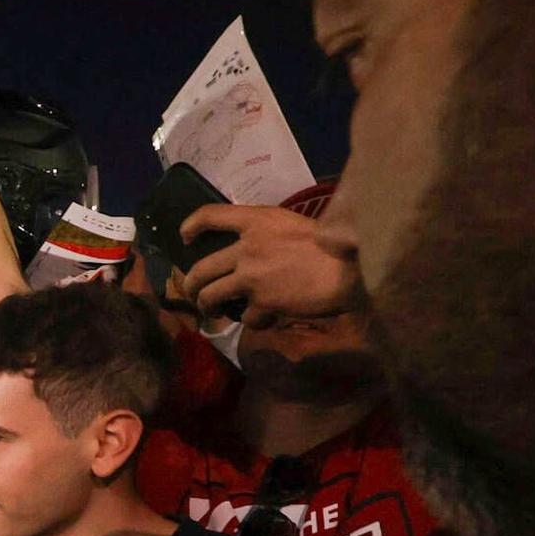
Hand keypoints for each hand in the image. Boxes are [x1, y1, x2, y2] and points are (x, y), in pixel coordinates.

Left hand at [180, 204, 364, 326]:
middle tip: (194, 290)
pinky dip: (253, 320)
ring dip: (207, 306)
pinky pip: (246, 317)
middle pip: (200, 268)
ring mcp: (251, 277)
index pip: (211, 215)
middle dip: (191, 284)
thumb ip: (269, 234)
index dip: (192, 225)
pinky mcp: (262, 303)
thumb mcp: (294, 225)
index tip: (184, 237)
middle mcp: (246, 248)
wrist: (350, 269)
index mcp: (257, 221)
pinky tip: (263, 318)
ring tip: (211, 311)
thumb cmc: (331, 243)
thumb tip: (252, 247)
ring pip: (210, 296)